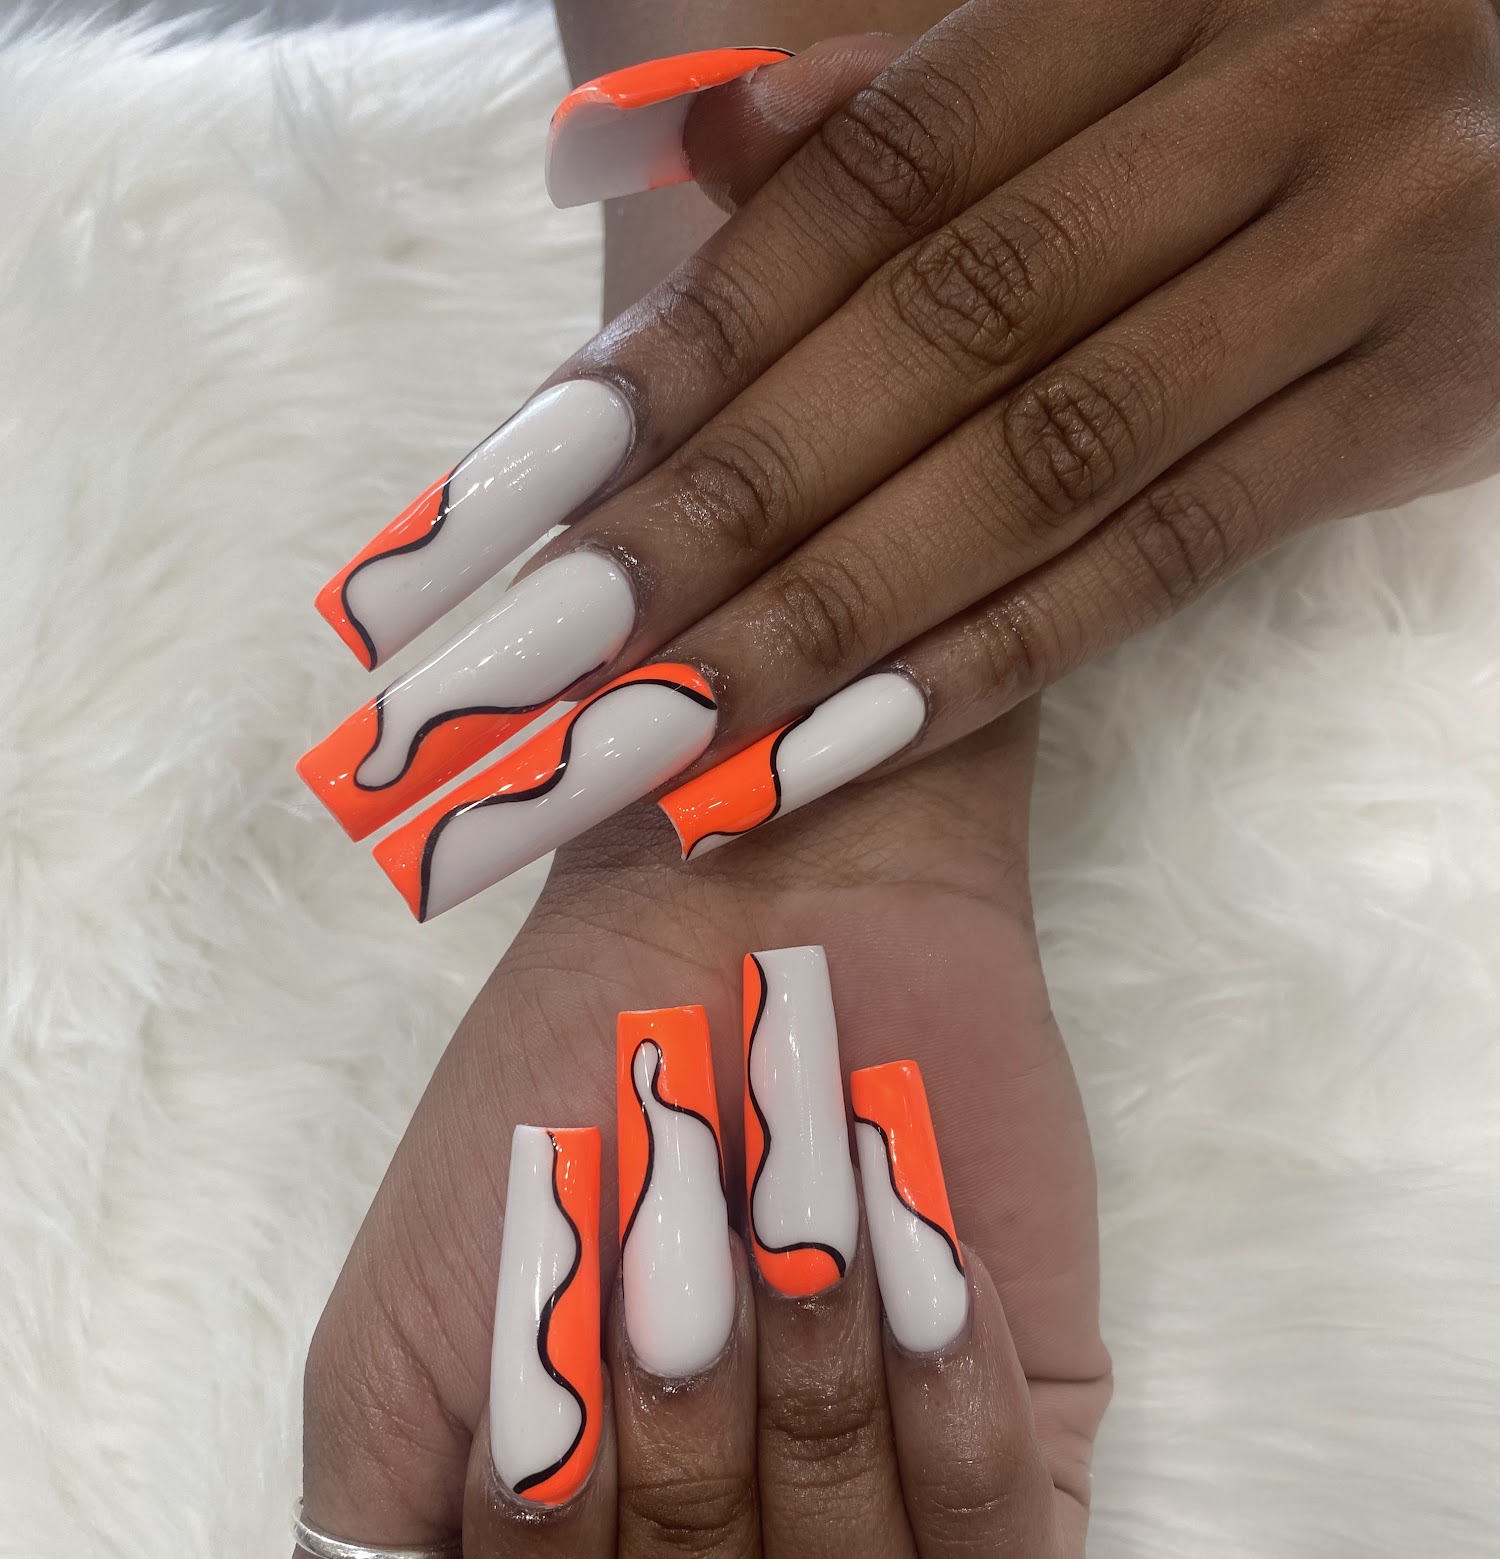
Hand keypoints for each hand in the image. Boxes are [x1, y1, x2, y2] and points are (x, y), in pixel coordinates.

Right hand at [279, 709, 1107, 1558]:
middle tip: (659, 1317)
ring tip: (788, 1281)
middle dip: (664, 1540)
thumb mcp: (387, 1382)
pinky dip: (951, 1464)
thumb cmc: (554, 1136)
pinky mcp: (1032, 1492)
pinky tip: (915, 1301)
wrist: (750, 934)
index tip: (532, 1416)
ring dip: (801, 1484)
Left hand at [304, 0, 1499, 920]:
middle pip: (938, 335)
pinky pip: (1173, 556)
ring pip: (1047, 463)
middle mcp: (1268, 100)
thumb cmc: (1314, 68)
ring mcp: (1359, 260)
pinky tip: (837, 744)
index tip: (537, 475)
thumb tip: (679, 159)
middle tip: (540, 646)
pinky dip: (998, 655)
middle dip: (723, 503)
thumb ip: (917, 94)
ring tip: (653, 733)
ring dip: (830, 614)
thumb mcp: (1136, 33)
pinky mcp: (1414, 410)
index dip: (704, 327)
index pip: (884, 179)